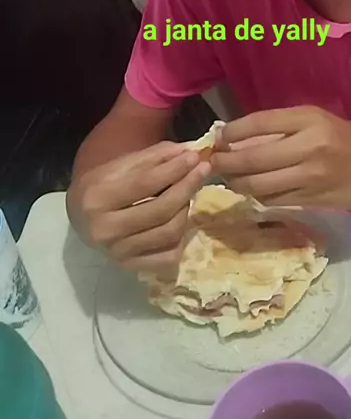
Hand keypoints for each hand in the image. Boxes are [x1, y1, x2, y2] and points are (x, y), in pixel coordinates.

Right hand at [67, 142, 209, 274]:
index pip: (145, 182)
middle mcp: (104, 229)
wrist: (80, 215)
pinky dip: (180, 238)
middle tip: (202, 170)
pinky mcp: (129, 267)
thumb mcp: (122, 164)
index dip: (174, 169)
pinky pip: (167, 257)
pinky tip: (180, 221)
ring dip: (186, 209)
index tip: (195, 157)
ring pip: (168, 232)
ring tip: (189, 193)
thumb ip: (155, 156)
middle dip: (187, 187)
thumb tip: (189, 151)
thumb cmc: (104, 184)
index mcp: (97, 197)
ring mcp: (117, 252)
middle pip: (160, 209)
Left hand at [212, 106, 350, 210]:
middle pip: (253, 158)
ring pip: (259, 185)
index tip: (219, 137)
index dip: (233, 131)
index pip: (260, 122)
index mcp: (311, 120)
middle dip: (226, 162)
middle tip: (215, 161)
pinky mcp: (311, 200)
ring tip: (229, 177)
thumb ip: (283, 128)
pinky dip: (257, 195)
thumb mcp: (320, 122)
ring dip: (237, 183)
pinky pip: (272, 200)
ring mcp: (310, 177)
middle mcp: (309, 147)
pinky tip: (253, 189)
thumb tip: (238, 137)